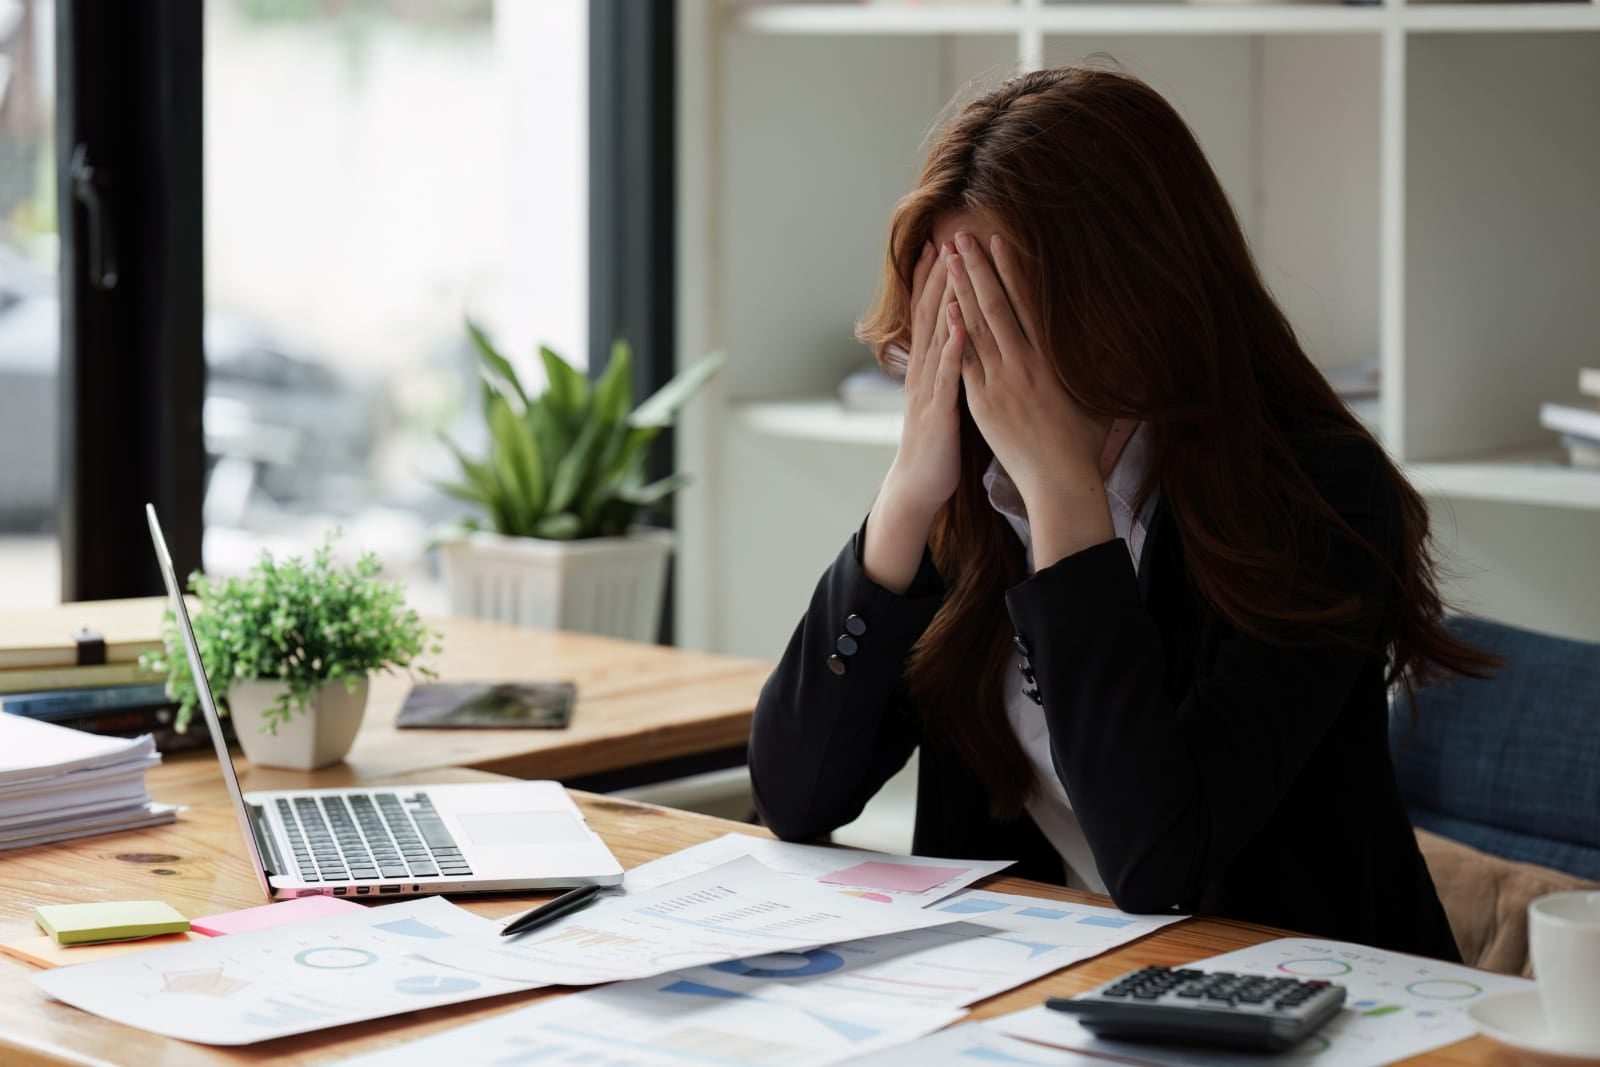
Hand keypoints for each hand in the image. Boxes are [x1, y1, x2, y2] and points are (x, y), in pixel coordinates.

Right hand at [882, 241, 963, 518]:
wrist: (918, 482)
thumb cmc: (936, 441)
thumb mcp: (940, 396)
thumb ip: (946, 367)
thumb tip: (955, 340)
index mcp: (926, 366)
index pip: (929, 313)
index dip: (933, 279)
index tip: (941, 244)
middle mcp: (923, 371)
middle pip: (930, 315)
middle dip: (938, 277)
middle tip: (946, 238)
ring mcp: (929, 389)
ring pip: (937, 336)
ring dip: (944, 300)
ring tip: (952, 266)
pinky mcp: (939, 410)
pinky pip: (947, 374)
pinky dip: (952, 347)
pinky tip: (959, 324)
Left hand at [945, 232, 1114, 567]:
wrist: (1060, 480)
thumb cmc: (1083, 443)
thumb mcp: (1097, 395)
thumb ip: (1098, 363)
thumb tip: (1115, 337)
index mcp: (1053, 357)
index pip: (1027, 303)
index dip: (1012, 269)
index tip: (999, 241)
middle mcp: (1026, 363)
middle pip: (996, 305)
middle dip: (977, 268)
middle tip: (961, 237)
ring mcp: (1001, 381)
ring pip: (976, 326)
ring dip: (960, 290)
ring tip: (947, 260)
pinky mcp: (983, 402)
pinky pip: (965, 360)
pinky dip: (953, 332)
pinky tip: (943, 307)